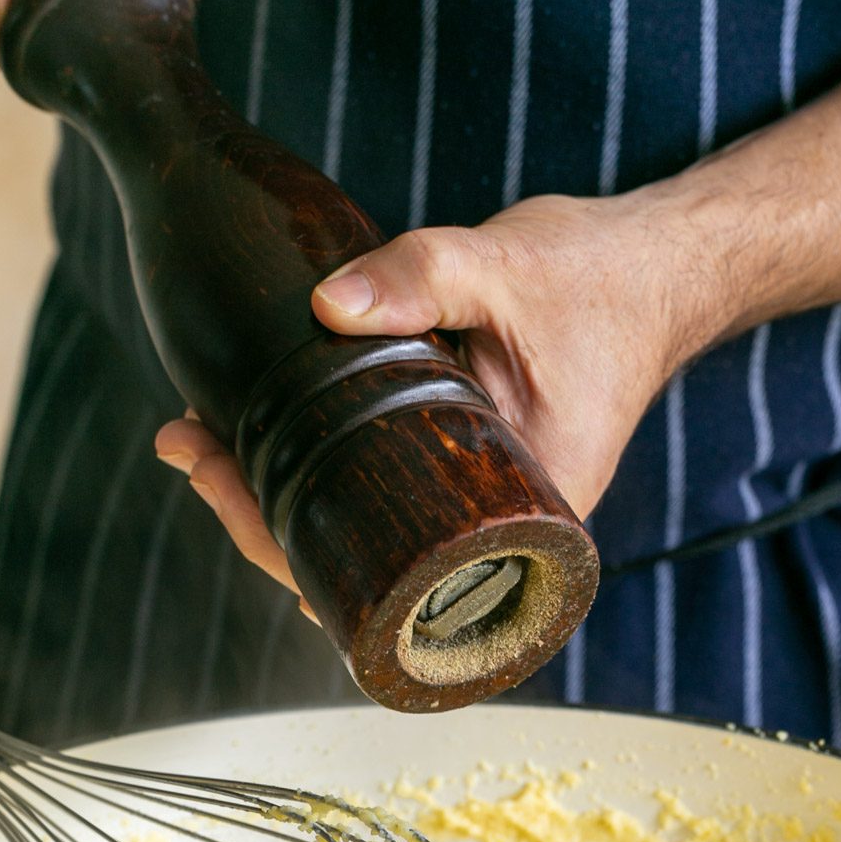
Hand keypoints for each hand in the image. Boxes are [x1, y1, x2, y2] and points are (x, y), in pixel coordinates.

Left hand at [156, 185, 728, 601]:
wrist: (655, 273)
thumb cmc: (599, 283)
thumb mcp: (507, 268)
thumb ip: (421, 277)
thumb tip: (323, 306)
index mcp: (524, 520)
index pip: (386, 573)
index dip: (289, 546)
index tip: (224, 486)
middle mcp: (497, 539)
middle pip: (356, 566)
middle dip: (257, 516)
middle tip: (185, 445)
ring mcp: (476, 514)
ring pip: (360, 538)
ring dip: (274, 497)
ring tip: (198, 441)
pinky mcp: (459, 481)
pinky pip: (376, 502)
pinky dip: (313, 477)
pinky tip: (253, 442)